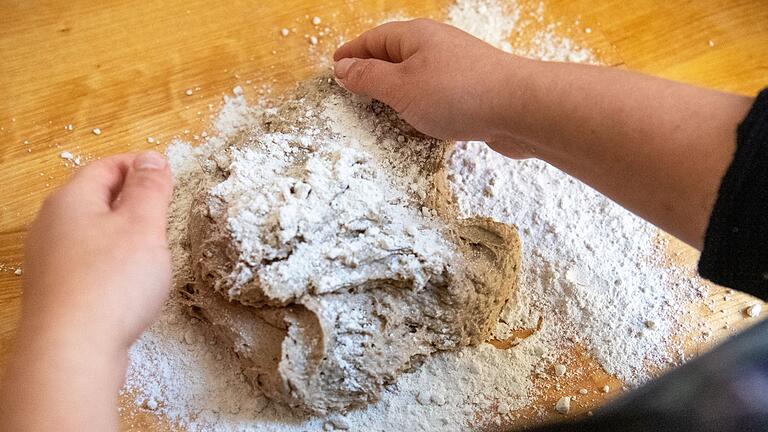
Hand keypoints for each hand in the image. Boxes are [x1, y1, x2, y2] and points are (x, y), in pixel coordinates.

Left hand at [22, 151, 172, 352]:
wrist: (72, 351)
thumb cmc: (111, 282)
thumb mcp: (143, 225)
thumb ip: (150, 188)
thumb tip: (151, 158)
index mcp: (70, 200)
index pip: (106, 166)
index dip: (139, 166)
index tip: (168, 174)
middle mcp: (51, 225)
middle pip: (94, 198)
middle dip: (130, 198)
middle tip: (165, 208)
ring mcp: (48, 260)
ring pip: (90, 231)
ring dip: (121, 231)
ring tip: (152, 245)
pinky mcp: (54, 291)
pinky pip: (86, 262)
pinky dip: (110, 260)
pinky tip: (128, 281)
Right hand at [333, 19, 535, 156]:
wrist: (521, 108)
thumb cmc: (460, 93)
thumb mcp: (401, 88)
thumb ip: (369, 79)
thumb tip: (343, 69)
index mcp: (416, 36)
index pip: (374, 39)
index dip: (352, 53)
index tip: (334, 65)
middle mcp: (438, 46)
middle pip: (397, 54)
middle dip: (374, 69)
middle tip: (353, 87)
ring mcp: (458, 68)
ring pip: (418, 75)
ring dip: (398, 90)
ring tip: (381, 107)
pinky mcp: (474, 91)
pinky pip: (438, 94)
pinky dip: (421, 105)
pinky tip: (421, 122)